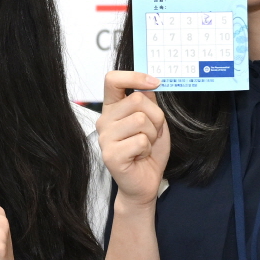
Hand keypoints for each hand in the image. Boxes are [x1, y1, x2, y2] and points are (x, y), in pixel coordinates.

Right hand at [97, 71, 169, 207]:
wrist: (144, 183)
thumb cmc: (148, 151)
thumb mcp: (153, 121)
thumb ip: (149, 102)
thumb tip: (149, 84)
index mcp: (112, 108)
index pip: (112, 80)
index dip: (134, 76)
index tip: (154, 82)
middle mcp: (104, 120)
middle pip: (137, 100)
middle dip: (155, 117)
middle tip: (151, 133)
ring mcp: (105, 138)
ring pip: (140, 120)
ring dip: (152, 134)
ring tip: (145, 146)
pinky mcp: (110, 155)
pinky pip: (140, 141)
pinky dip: (147, 149)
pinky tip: (139, 156)